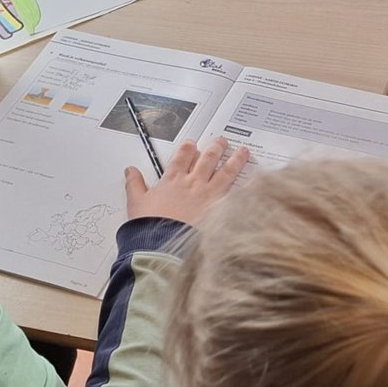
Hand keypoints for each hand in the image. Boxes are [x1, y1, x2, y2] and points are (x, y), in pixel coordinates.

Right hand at [125, 138, 248, 224]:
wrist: (162, 244)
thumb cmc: (150, 226)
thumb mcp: (136, 203)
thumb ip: (134, 184)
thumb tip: (130, 171)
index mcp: (172, 180)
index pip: (182, 156)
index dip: (188, 148)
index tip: (192, 143)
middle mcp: (192, 183)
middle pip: (207, 158)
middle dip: (215, 148)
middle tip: (221, 142)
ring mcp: (208, 195)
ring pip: (225, 171)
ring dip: (235, 159)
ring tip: (243, 151)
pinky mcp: (219, 209)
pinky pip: (237, 194)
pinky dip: (249, 187)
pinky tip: (258, 180)